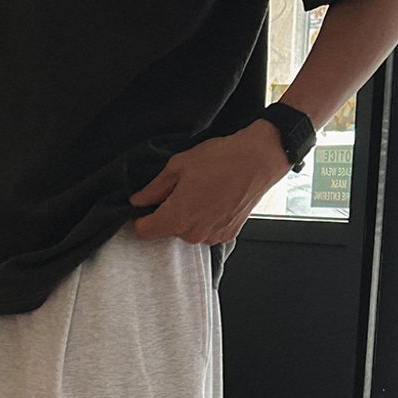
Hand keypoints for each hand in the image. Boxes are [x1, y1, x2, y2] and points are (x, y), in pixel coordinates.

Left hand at [128, 119, 290, 243]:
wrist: (258, 160)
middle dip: (169, 212)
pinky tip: (215, 199)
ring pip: (188, 231)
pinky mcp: (226, 236)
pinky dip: (207, 219)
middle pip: (168, 230)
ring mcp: (210, 237)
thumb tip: (139, 199)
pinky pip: (206, 231)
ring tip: (202, 191)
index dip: (141, 218)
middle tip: (182, 188)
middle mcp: (192, 234)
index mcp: (175, 218)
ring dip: (189, 216)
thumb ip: (154, 188)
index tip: (145, 208)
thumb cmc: (220, 160)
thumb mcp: (178, 166)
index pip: (144, 232)